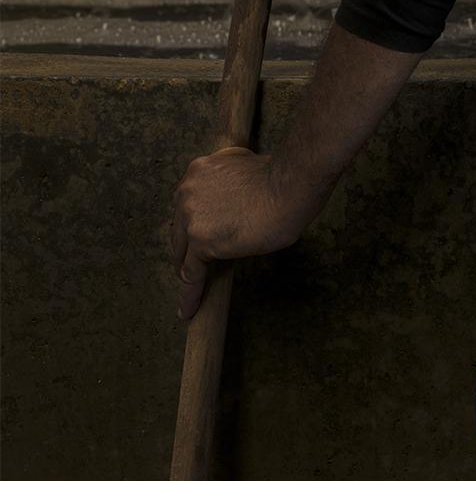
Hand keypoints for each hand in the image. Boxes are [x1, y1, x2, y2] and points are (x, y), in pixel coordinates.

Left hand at [168, 144, 306, 322]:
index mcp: (199, 170)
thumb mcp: (247, 172)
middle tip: (195, 268)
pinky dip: (190, 294)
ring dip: (188, 272)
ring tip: (192, 293)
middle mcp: (187, 190)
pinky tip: (189, 309)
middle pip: (180, 230)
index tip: (197, 237)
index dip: (193, 225)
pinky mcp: (201, 240)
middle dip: (187, 250)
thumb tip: (235, 206)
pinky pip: (192, 274)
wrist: (290, 187)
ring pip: (184, 253)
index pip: (190, 205)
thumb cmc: (282, 181)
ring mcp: (191, 215)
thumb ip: (231, 187)